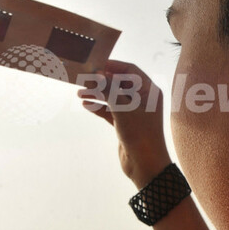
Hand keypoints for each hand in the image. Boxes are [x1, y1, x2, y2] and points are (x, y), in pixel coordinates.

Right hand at [78, 60, 170, 188]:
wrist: (145, 165)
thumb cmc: (139, 133)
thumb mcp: (123, 108)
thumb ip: (109, 89)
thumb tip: (97, 74)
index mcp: (149, 91)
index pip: (130, 71)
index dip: (113, 66)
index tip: (95, 65)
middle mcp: (143, 99)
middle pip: (119, 84)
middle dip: (101, 82)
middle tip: (83, 79)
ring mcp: (134, 112)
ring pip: (113, 98)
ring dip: (97, 94)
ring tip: (79, 93)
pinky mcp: (126, 124)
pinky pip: (110, 111)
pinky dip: (99, 108)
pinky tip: (86, 105)